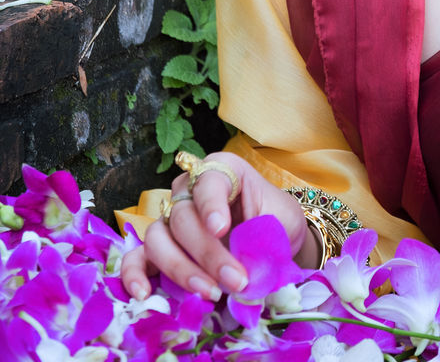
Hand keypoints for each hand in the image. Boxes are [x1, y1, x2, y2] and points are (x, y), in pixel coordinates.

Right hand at [119, 151, 318, 301]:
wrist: (275, 238)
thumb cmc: (276, 221)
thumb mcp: (280, 221)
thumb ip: (260, 237)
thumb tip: (243, 268)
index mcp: (223, 170)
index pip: (207, 181)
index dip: (211, 204)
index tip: (221, 228)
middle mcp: (189, 189)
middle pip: (183, 218)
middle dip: (208, 254)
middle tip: (236, 281)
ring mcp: (170, 218)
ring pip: (158, 238)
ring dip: (181, 268)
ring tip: (210, 292)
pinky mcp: (158, 248)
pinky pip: (137, 257)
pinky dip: (135, 275)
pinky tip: (143, 294)